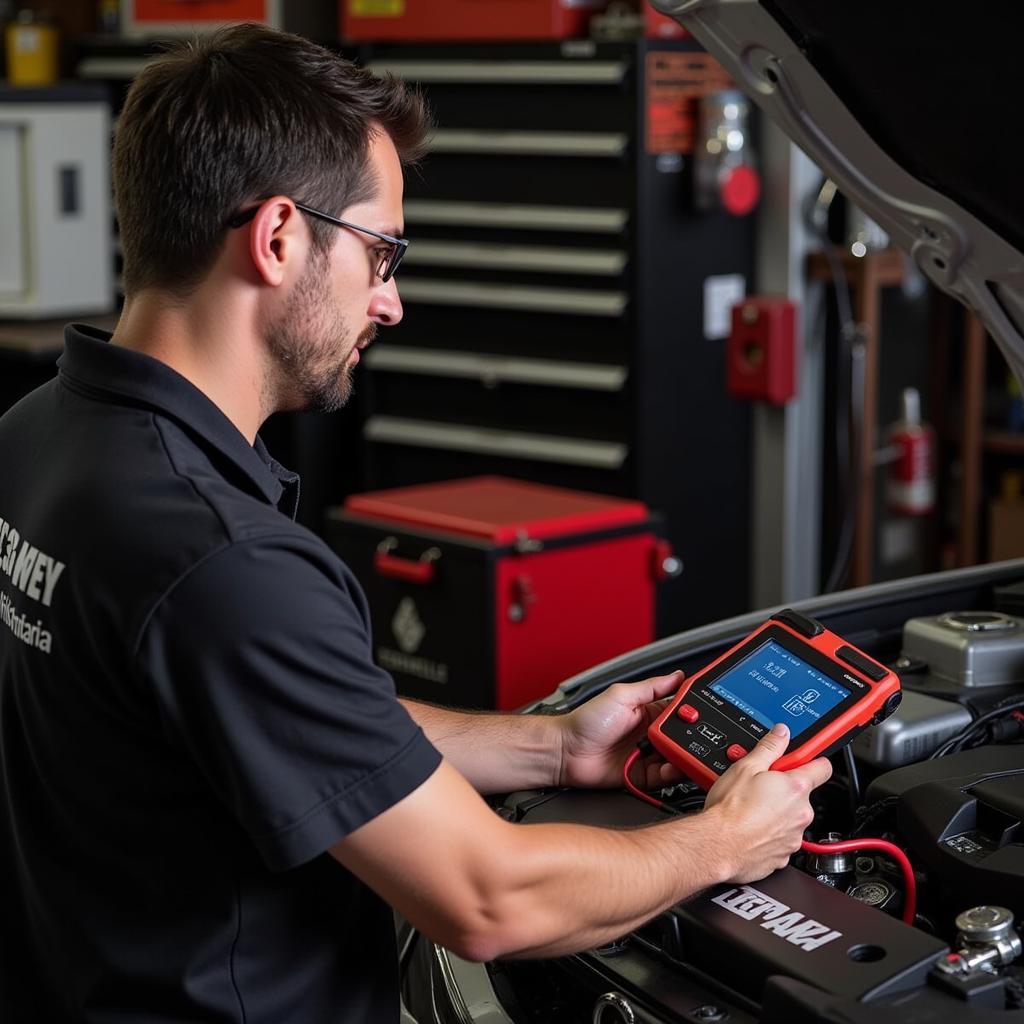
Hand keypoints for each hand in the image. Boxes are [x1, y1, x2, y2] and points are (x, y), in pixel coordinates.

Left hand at [556, 671, 685, 789]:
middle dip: (691, 738)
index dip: (693, 714)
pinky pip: (664, 778)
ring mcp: (648, 756)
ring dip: (683, 756)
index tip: (704, 714)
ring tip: (684, 752)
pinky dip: (671, 774)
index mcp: (648, 713)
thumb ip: (651, 687)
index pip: (680, 712)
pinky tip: (671, 767)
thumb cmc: (586, 721)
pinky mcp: (643, 776)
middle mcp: (651, 735)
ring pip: (676, 758)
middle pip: (683, 738)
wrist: (566, 751)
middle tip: (696, 736)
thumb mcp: (621, 695)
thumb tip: (677, 675)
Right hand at [703, 723, 831, 882]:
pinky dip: (770, 832)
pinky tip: (752, 827)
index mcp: (796, 788)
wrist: (718, 845)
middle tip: (761, 785)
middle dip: (785, 788)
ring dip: (777, 811)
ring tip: (752, 808)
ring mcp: (794, 836)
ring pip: (791, 817)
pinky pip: (782, 838)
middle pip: (802, 794)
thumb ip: (769, 747)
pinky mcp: (784, 855)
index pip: (822, 766)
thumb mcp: (746, 767)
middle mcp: (802, 813)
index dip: (811, 759)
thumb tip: (781, 733)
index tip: (801, 758)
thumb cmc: (730, 809)